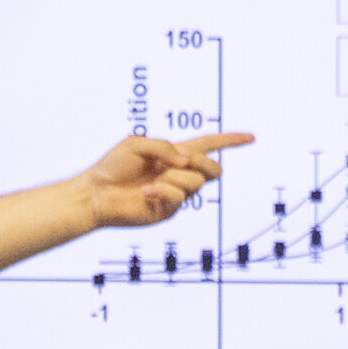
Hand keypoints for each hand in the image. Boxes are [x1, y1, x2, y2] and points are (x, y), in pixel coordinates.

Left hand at [78, 131, 251, 227]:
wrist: (96, 194)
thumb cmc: (112, 167)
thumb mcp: (137, 144)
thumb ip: (164, 147)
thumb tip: (185, 161)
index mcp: (174, 155)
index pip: (209, 145)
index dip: (230, 141)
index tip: (251, 137)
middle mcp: (179, 174)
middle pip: (214, 169)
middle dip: (204, 163)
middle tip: (179, 163)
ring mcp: (175, 194)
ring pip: (196, 182)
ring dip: (175, 177)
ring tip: (151, 181)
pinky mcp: (168, 210)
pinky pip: (179, 197)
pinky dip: (163, 191)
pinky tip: (146, 192)